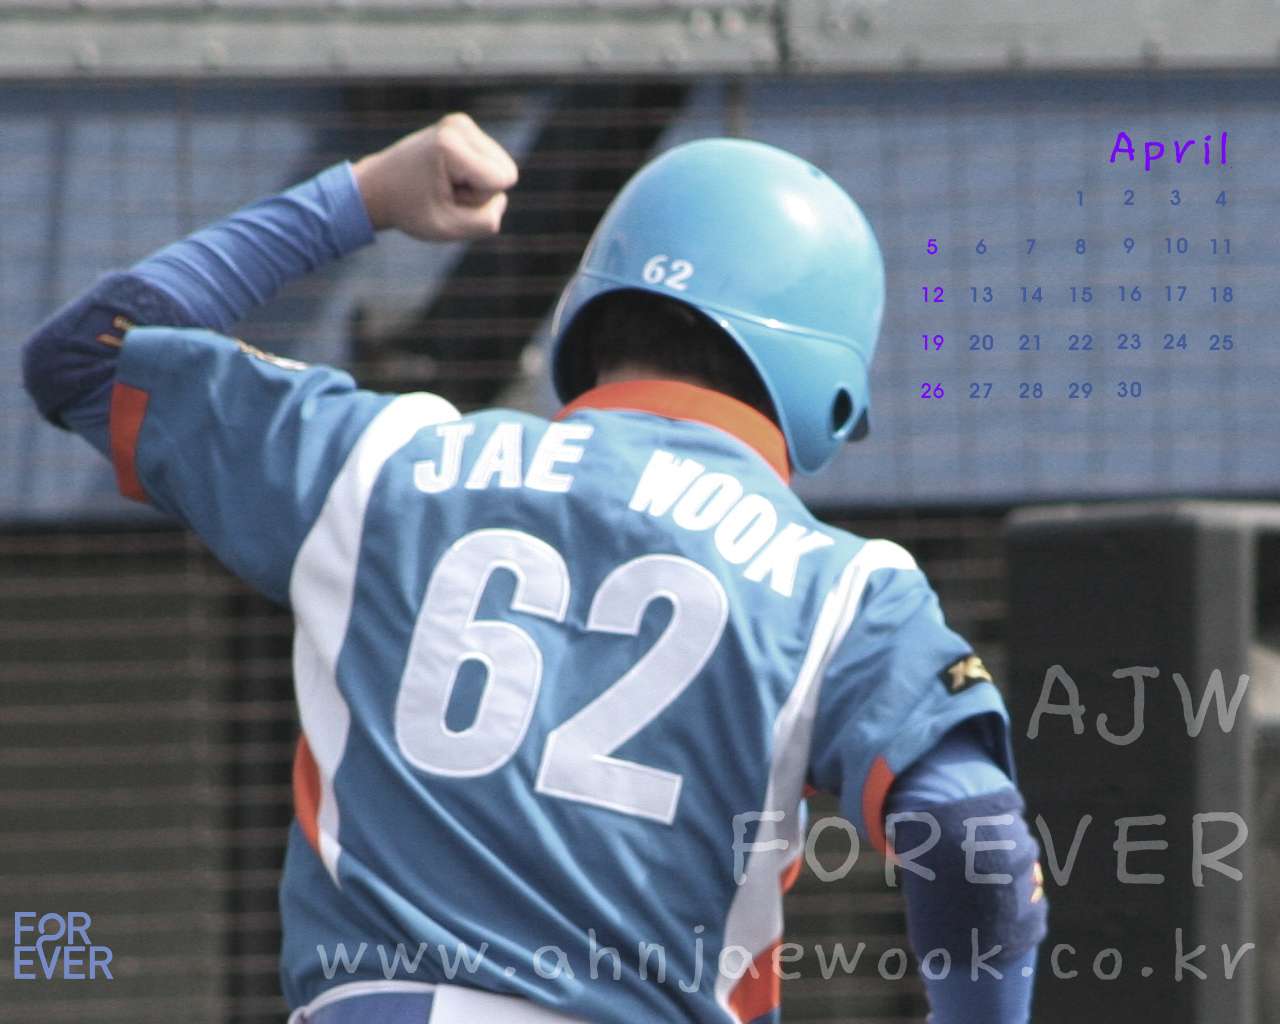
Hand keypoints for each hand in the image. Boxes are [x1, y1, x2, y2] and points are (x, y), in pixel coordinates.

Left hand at [353, 113, 518, 241]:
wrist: (378, 187)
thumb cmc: (409, 209)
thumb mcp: (449, 228)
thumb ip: (487, 221)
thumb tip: (501, 199)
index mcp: (452, 146)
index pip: (501, 180)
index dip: (477, 200)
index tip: (445, 196)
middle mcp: (459, 125)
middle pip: (506, 171)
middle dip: (479, 190)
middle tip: (444, 191)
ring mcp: (461, 122)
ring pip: (502, 166)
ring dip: (476, 183)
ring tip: (443, 183)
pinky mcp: (462, 125)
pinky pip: (492, 161)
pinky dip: (473, 174)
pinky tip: (446, 174)